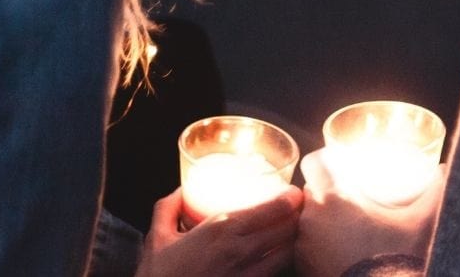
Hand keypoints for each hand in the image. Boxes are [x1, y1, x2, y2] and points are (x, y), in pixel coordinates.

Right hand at [135, 185, 301, 276]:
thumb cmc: (160, 276)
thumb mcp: (158, 237)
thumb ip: (169, 208)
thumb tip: (182, 191)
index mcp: (221, 229)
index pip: (271, 209)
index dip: (290, 199)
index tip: (294, 193)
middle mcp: (240, 251)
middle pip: (287, 229)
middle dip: (299, 216)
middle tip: (301, 209)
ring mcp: (248, 275)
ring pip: (288, 254)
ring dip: (294, 241)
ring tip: (295, 232)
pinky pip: (276, 275)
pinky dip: (283, 264)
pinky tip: (281, 259)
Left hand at [293, 149, 445, 276]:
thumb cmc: (399, 260)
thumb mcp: (422, 223)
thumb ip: (436, 193)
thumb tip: (444, 170)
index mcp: (334, 198)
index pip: (314, 163)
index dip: (325, 161)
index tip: (338, 166)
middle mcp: (311, 219)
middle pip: (309, 192)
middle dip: (324, 192)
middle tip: (346, 198)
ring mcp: (304, 248)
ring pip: (304, 221)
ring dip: (318, 220)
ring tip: (339, 225)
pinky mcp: (303, 270)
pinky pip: (303, 249)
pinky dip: (315, 246)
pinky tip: (331, 249)